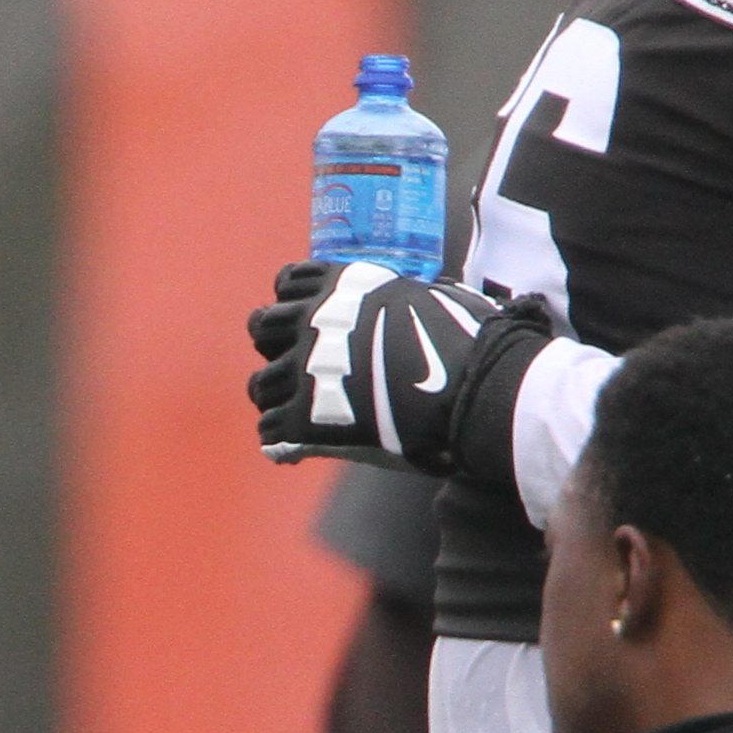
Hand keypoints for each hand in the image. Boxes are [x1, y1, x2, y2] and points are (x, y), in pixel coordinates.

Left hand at [248, 264, 533, 473]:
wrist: (472, 387)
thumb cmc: (471, 342)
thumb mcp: (438, 298)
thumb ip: (413, 301)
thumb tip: (435, 301)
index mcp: (343, 285)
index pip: (288, 282)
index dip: (295, 304)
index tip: (307, 322)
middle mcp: (313, 321)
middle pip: (261, 328)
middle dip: (273, 348)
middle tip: (295, 371)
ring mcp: (305, 369)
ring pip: (260, 385)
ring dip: (277, 401)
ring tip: (295, 417)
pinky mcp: (305, 417)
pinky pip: (271, 429)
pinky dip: (282, 441)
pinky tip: (298, 450)